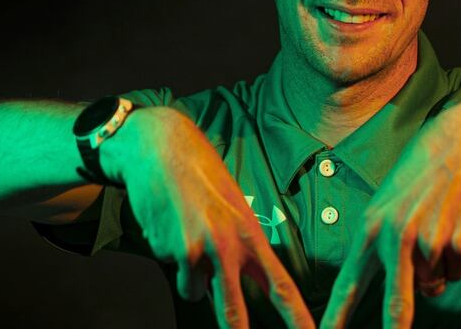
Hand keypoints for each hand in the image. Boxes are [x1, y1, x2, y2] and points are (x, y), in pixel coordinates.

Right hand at [107, 107, 315, 328]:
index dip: (298, 318)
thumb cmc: (200, 176)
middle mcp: (230, 245)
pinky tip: (172, 227)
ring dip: (191, 276)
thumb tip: (228, 285)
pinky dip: (172, 259)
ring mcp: (201, 249)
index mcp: (252, 234)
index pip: (280, 285)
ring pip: (195, 291)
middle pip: (235, 310)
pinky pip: (175, 272)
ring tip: (188, 236)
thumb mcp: (233, 208)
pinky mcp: (174, 249)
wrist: (163, 149)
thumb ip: (237, 248)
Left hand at [321, 95, 460, 327]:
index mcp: (371, 228)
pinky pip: (459, 271)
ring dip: (440, 271)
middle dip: (394, 325)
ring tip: (440, 233)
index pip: (349, 282)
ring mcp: (430, 236)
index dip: (336, 316)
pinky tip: (459, 230)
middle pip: (396, 299)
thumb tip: (403, 293)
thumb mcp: (388, 208)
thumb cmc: (420, 179)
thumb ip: (385, 250)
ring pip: (435, 284)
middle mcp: (396, 235)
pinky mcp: (460, 235)